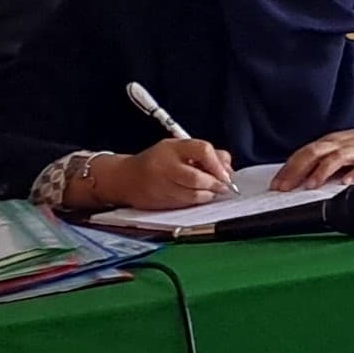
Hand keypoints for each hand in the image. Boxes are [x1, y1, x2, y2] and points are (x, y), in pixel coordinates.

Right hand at [81, 136, 234, 211]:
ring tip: (213, 191)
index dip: (218, 164)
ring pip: (193, 195)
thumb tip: (228, 166)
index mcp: (172, 148)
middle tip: (224, 186)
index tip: (226, 173)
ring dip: (208, 195)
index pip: (202, 150)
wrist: (125, 178)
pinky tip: (199, 197)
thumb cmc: (157, 162)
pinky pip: (185, 204)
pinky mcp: (160, 202)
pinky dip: (197, 202)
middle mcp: (165, 165)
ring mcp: (161, 185)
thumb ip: (205, 153)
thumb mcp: (179, 149)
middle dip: (215, 184)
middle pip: (197, 177)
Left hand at [277, 118, 353, 191]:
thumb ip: (326, 160)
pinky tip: (347, 182)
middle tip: (284, 187)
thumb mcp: (345, 147)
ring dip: (321, 172)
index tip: (276, 183)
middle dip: (297, 171)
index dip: (288, 168)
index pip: (304, 152)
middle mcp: (343, 143)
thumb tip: (303, 176)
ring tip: (311, 185)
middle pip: (314, 154)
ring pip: (336, 158)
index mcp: (332, 141)